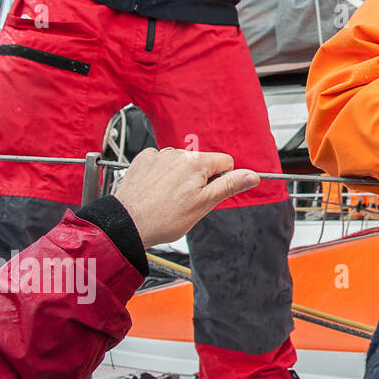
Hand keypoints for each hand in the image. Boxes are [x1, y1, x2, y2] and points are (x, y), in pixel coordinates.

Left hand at [112, 147, 259, 247]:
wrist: (127, 224)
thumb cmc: (163, 218)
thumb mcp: (204, 204)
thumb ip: (230, 186)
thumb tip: (251, 175)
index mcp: (197, 162)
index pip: (224, 162)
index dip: (221, 180)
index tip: (208, 193)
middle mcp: (177, 154)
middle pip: (201, 163)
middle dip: (199, 179)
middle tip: (186, 200)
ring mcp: (158, 156)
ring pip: (181, 163)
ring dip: (179, 176)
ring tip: (168, 197)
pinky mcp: (142, 160)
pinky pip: (160, 162)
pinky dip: (160, 173)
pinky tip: (155, 189)